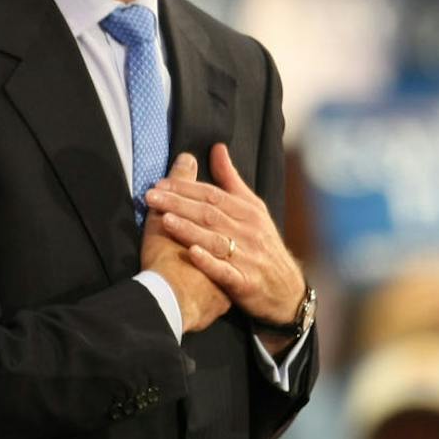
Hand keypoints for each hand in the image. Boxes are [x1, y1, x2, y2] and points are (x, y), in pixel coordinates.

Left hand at [145, 143, 304, 326]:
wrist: (288, 291)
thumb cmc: (264, 245)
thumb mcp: (254, 209)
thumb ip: (231, 181)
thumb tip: (217, 148)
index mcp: (249, 212)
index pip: (213, 195)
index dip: (186, 188)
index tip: (160, 183)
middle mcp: (248, 232)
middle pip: (210, 214)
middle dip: (179, 204)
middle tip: (151, 197)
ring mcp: (247, 258)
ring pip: (215, 240)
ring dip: (189, 229)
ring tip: (165, 220)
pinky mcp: (245, 283)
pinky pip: (225, 272)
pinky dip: (208, 262)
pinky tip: (191, 253)